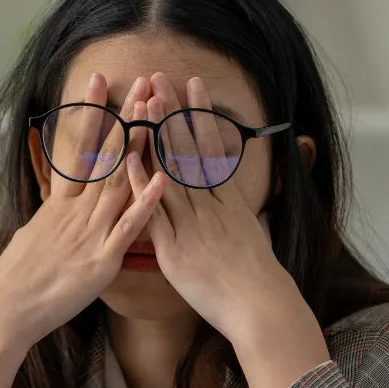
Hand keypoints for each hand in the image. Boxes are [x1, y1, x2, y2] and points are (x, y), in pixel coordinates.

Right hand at [0, 72, 169, 352]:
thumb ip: (54, 214)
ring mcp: (90, 232)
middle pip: (105, 155)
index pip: (78, 146)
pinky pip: (128, 228)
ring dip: (140, 145)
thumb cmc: (19, 277)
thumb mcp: (34, 234)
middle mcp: (76, 210)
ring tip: (156, 112)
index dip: (90, 112)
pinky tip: (162, 178)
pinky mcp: (101, 260)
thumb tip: (58, 202)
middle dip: (125, 117)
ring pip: (119, 181)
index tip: (100, 79)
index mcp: (61, 203)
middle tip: (141, 82)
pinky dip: (145, 203)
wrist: (7, 310)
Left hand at [137, 73, 329, 387]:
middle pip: (189, 150)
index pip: (212, 148)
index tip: (192, 86)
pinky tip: (128, 158)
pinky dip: (141, 184)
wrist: (260, 309)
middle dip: (173, 113)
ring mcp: (192, 225)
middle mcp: (211, 207)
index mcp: (230, 202)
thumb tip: (251, 211)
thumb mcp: (257, 239)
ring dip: (156, 135)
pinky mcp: (174, 249)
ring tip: (144, 103)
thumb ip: (247, 220)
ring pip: (170, 171)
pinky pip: (154, 211)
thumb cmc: (260, 281)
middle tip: (160, 78)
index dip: (200, 115)